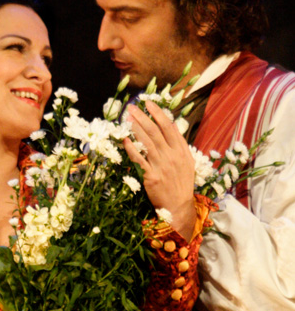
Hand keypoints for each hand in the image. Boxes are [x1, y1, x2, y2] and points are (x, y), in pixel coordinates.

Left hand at [123, 101, 196, 238]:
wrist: (179, 206)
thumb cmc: (180, 183)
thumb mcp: (186, 162)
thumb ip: (178, 145)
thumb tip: (171, 126)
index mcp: (182, 151)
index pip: (169, 127)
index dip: (158, 114)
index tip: (148, 103)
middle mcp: (172, 156)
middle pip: (156, 132)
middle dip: (143, 117)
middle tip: (131, 107)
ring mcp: (162, 166)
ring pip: (147, 142)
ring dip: (136, 128)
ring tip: (127, 117)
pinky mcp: (151, 176)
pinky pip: (139, 160)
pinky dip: (132, 149)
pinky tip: (125, 140)